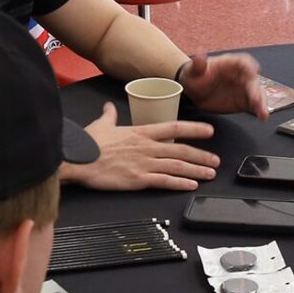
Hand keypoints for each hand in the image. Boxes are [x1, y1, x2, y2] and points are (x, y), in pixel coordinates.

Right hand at [63, 102, 219, 191]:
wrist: (77, 160)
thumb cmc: (88, 144)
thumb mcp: (101, 125)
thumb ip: (110, 116)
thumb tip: (109, 107)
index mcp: (141, 132)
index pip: (174, 127)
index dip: (194, 129)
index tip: (209, 131)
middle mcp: (147, 147)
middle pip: (181, 150)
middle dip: (202, 156)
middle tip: (216, 160)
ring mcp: (144, 163)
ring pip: (177, 166)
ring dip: (197, 171)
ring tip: (210, 174)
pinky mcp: (138, 180)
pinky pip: (164, 181)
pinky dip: (180, 184)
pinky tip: (191, 185)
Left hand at [179, 52, 265, 118]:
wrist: (194, 92)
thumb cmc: (196, 77)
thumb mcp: (193, 71)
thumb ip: (198, 65)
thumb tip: (199, 56)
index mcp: (230, 63)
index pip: (243, 62)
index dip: (249, 66)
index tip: (254, 71)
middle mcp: (241, 74)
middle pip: (253, 80)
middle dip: (256, 90)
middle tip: (256, 100)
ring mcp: (245, 88)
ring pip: (257, 93)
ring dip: (261, 102)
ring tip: (263, 113)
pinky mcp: (245, 101)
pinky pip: (255, 105)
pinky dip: (260, 110)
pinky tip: (263, 116)